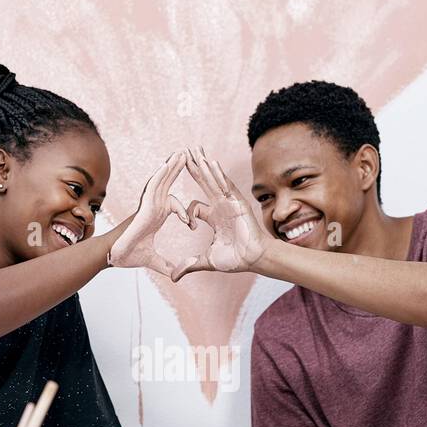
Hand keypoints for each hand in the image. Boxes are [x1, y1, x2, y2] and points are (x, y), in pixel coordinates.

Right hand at [108, 151, 194, 278]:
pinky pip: (153, 186)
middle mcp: (153, 207)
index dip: (185, 213)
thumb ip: (165, 266)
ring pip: (162, 181)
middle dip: (178, 171)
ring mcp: (148, 204)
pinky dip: (161, 175)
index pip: (174, 204)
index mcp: (156, 217)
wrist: (115, 255)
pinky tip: (168, 164)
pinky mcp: (144, 205)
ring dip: (172, 167)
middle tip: (189, 157)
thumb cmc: (128, 255)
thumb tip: (175, 276)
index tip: (191, 226)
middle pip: (168, 185)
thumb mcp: (153, 261)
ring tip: (182, 153)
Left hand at [168, 146, 268, 280]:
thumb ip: (189, 265)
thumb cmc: (235, 259)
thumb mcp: (207, 261)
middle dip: (193, 167)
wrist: (253, 258)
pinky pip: (225, 184)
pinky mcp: (237, 201)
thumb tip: (173, 277)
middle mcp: (221, 206)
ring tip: (193, 150)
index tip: (187, 225)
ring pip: (213, 179)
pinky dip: (217, 173)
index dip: (186, 212)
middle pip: (203, 182)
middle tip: (183, 152)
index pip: (195, 205)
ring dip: (203, 164)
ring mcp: (229, 202)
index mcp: (213, 217)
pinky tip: (209, 161)